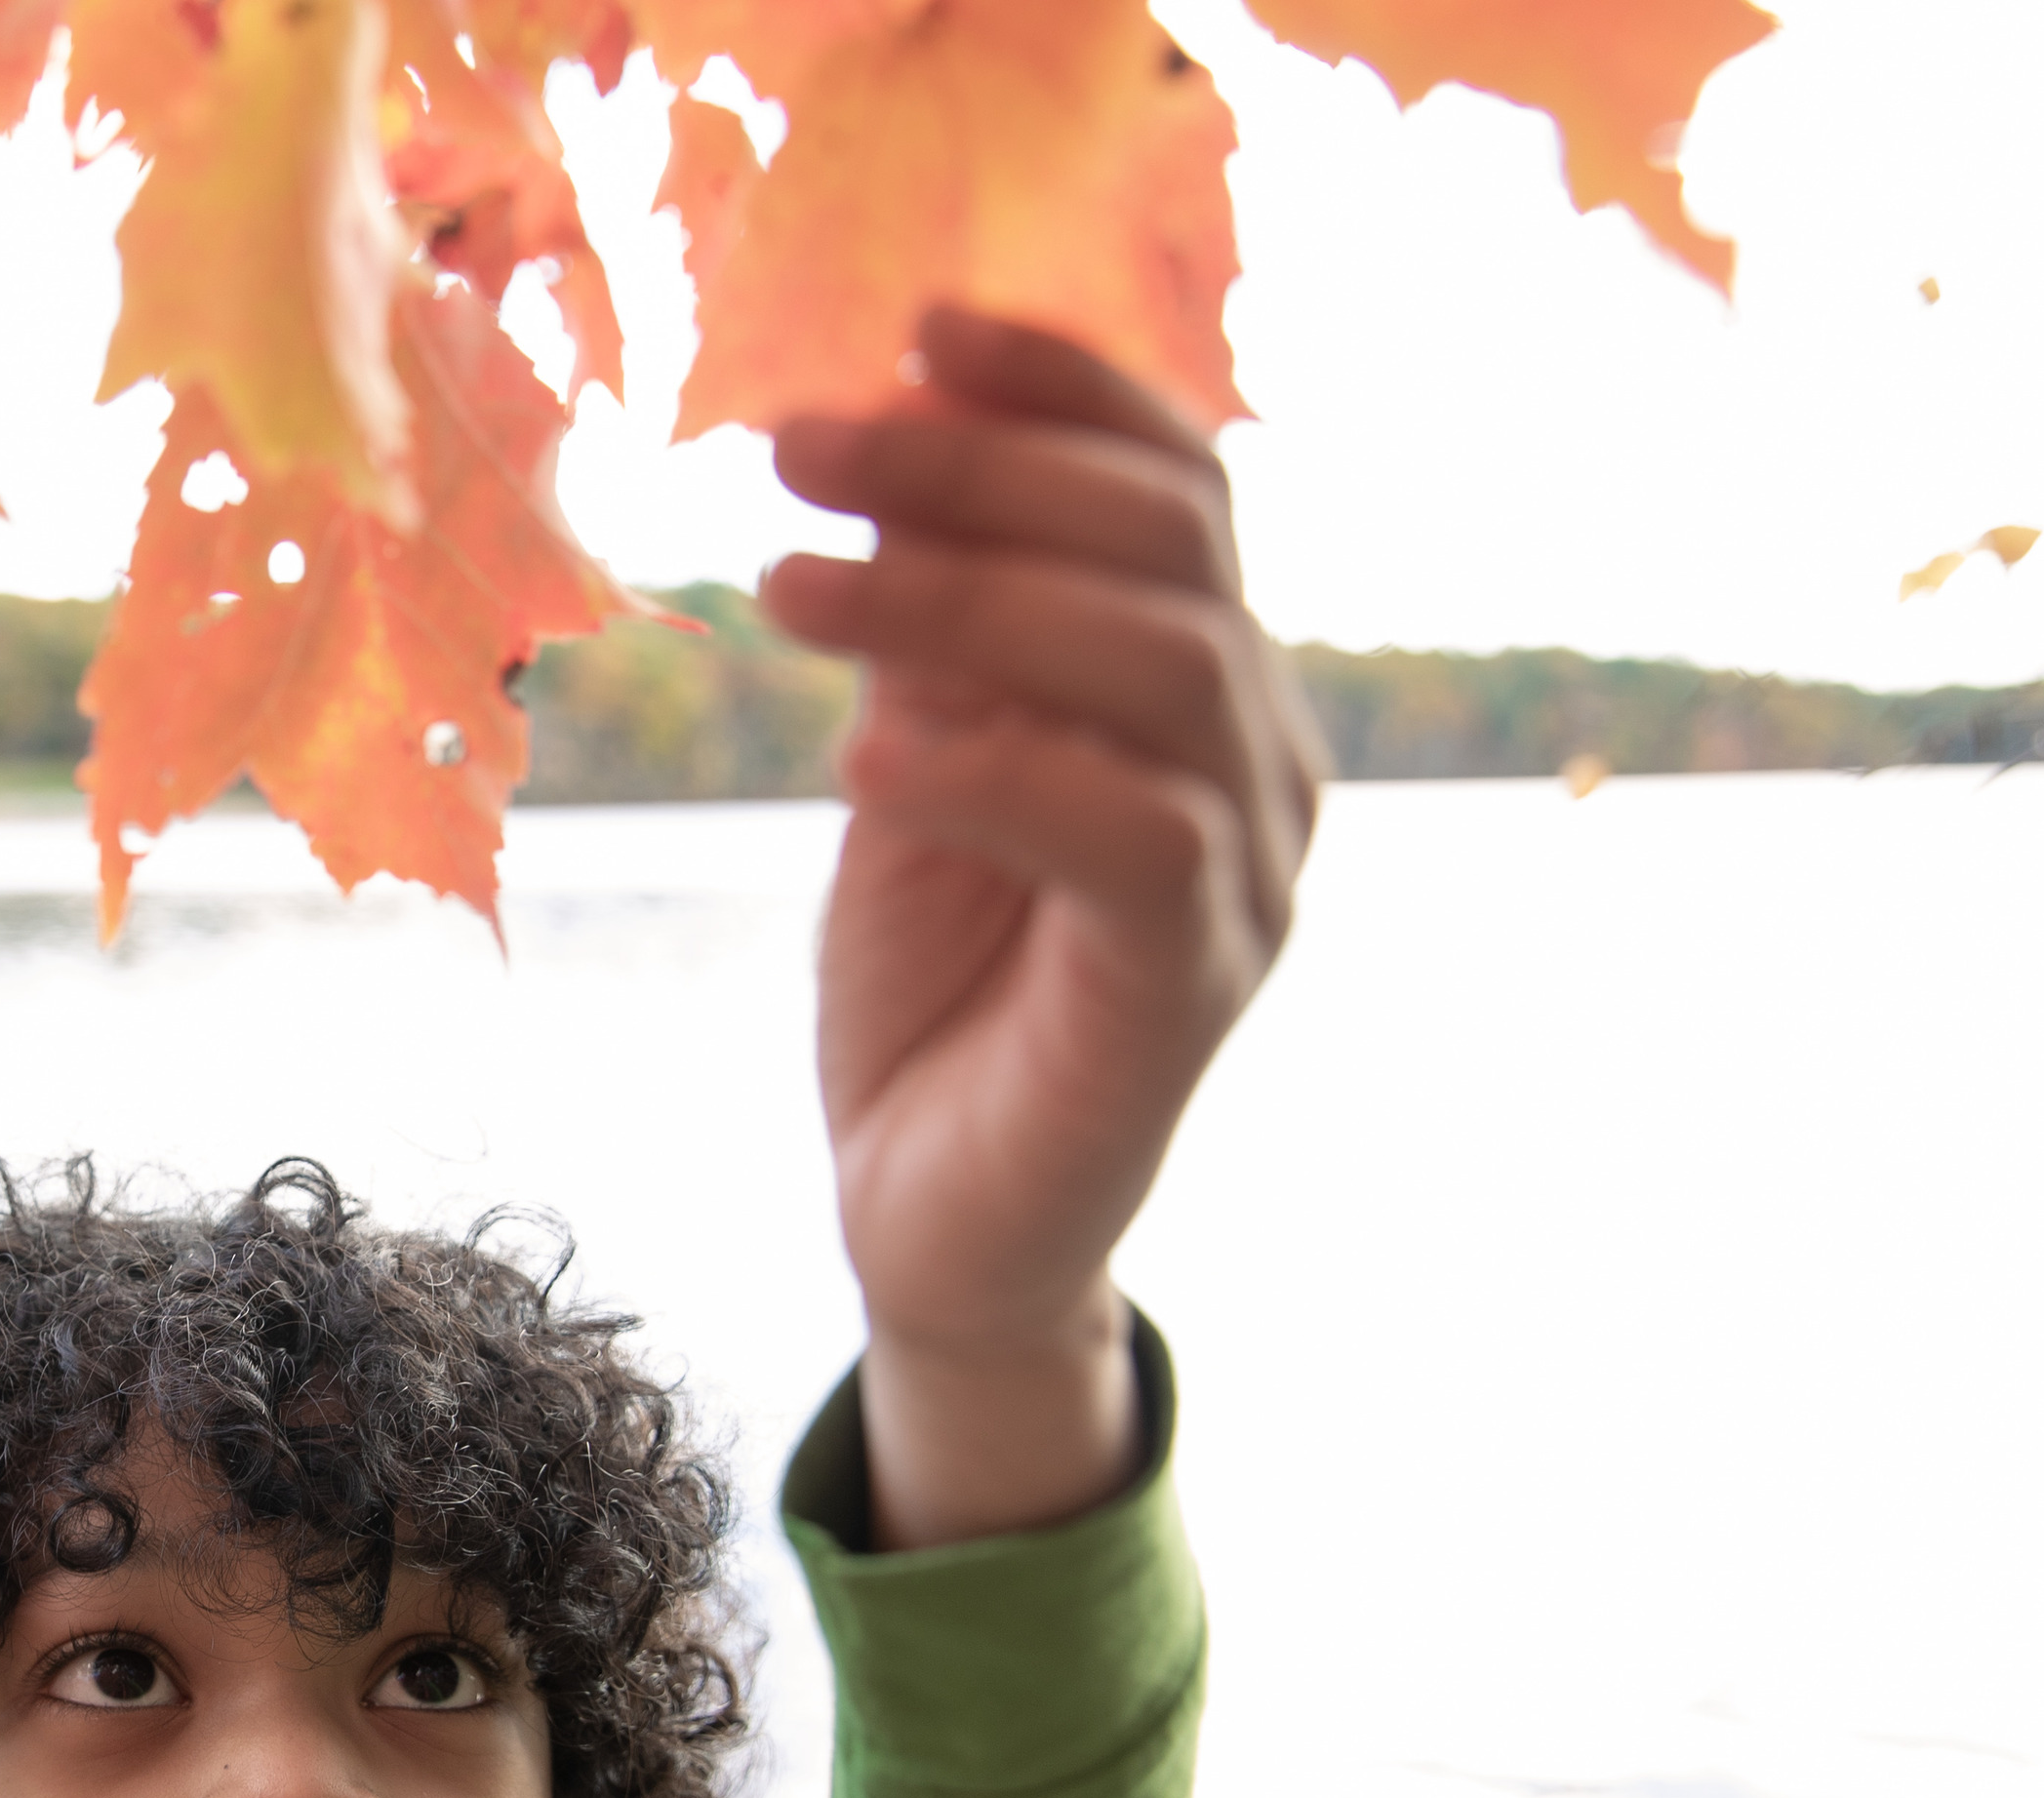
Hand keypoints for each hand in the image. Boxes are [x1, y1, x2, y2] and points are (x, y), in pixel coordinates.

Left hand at [762, 307, 1316, 1549]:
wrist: (933, 1223)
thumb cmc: (932, 988)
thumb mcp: (915, 769)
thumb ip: (935, 632)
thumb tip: (900, 435)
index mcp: (1202, 691)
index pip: (1176, 486)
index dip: (1060, 391)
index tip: (916, 328)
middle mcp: (1258, 763)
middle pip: (1162, 546)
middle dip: (972, 470)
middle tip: (792, 449)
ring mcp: (1246, 876)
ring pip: (1156, 663)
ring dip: (960, 597)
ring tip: (785, 585)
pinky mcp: (1190, 988)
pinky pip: (1129, 832)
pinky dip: (993, 771)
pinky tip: (861, 756)